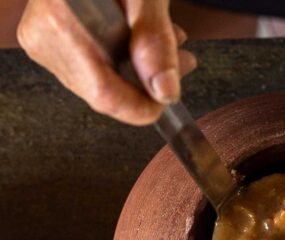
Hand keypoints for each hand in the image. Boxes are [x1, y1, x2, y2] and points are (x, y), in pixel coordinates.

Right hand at [17, 0, 196, 124]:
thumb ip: (155, 41)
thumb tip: (165, 92)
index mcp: (61, 22)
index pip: (104, 94)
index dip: (141, 107)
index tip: (168, 98)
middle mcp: (43, 37)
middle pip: (102, 92)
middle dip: (144, 84)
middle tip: (179, 61)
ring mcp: (41, 42)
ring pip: (98, 85)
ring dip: (136, 73)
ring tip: (161, 43)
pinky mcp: (46, 42)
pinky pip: (88, 70)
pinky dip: (119, 62)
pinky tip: (135, 41)